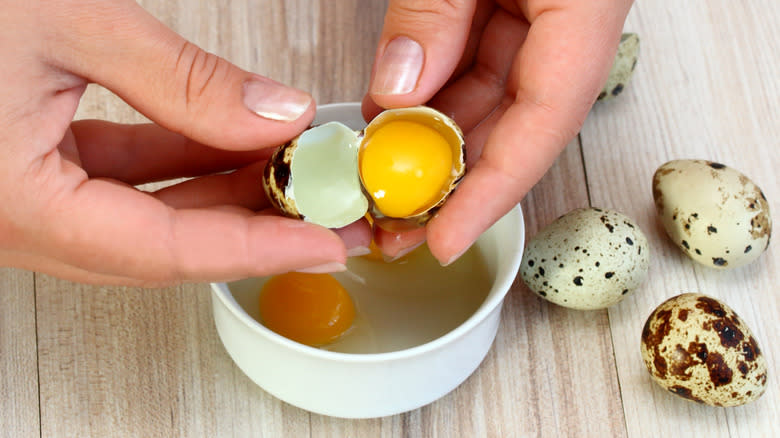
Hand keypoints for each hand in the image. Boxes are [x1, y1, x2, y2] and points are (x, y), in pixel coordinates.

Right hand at [0, 0, 368, 285]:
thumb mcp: (65, 22)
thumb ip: (179, 79)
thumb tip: (275, 114)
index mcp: (13, 202)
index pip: (167, 250)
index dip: (259, 249)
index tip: (326, 242)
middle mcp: (10, 219)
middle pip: (161, 246)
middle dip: (250, 224)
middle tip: (321, 206)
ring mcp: (16, 197)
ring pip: (142, 217)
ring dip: (218, 191)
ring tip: (287, 166)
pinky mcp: (21, 167)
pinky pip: (115, 180)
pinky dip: (176, 161)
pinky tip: (226, 138)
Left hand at [365, 0, 632, 263]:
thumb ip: (432, 13)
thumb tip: (397, 90)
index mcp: (587, 6)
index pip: (544, 121)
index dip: (492, 193)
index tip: (444, 242)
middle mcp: (574, 24)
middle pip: (514, 123)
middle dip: (452, 177)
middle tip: (395, 219)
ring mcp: (546, 15)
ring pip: (489, 95)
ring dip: (434, 133)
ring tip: (379, 164)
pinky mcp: (518, 2)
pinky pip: (476, 56)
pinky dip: (433, 86)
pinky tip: (393, 108)